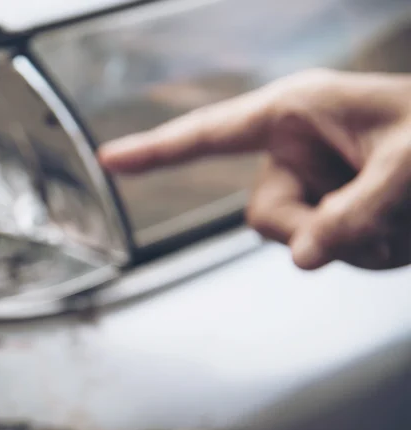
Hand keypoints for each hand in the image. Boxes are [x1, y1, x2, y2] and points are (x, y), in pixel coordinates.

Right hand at [99, 69, 410, 269]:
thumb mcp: (408, 171)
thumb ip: (352, 214)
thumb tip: (305, 259)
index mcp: (296, 111)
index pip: (208, 135)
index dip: (155, 152)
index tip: (108, 161)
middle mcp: (298, 147)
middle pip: (263, 215)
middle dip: (316, 230)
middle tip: (374, 224)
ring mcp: (319, 181)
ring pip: (300, 242)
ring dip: (359, 244)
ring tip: (408, 218)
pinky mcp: (339, 209)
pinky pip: (332, 251)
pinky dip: (373, 250)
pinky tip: (407, 227)